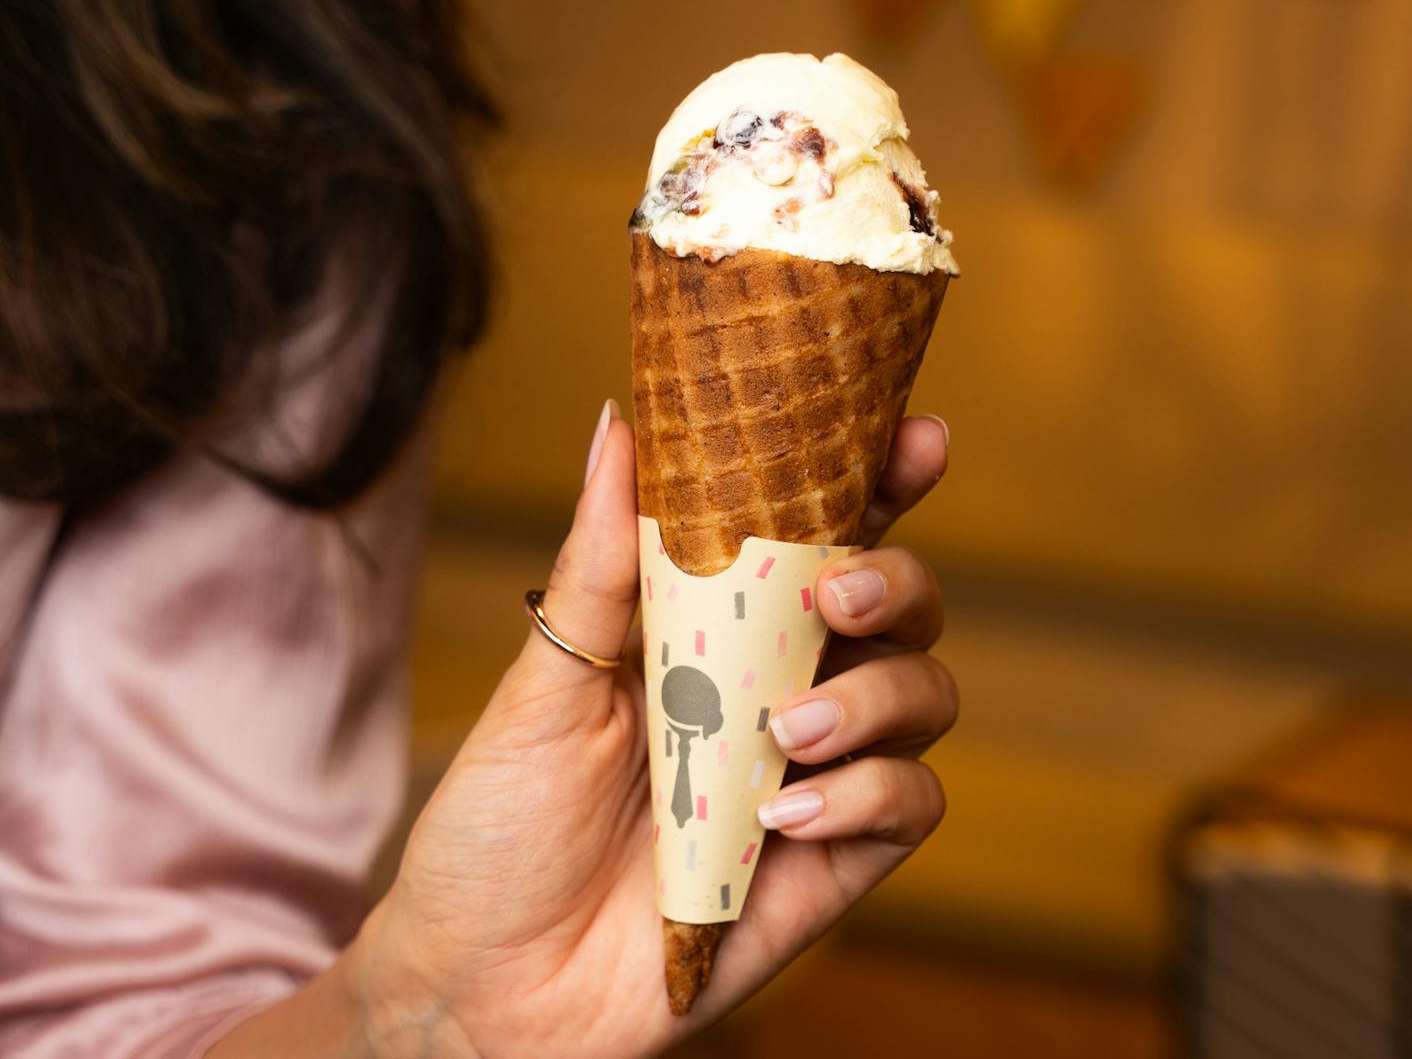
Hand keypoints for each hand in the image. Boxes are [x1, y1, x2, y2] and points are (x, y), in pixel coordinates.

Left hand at [346, 406, 953, 1055]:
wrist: (484, 987)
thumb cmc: (500, 829)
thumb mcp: (544, 682)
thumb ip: (601, 560)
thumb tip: (620, 424)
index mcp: (716, 629)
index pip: (822, 536)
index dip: (885, 480)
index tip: (917, 438)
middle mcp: (781, 690)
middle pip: (903, 605)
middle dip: (898, 579)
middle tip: (835, 592)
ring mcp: (815, 776)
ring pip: (926, 695)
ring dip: (878, 694)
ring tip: (785, 730)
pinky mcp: (832, 864)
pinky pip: (912, 806)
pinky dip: (869, 792)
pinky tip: (789, 810)